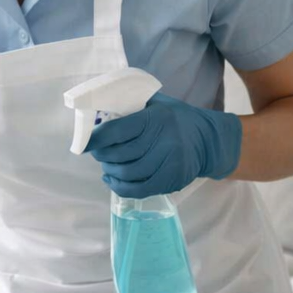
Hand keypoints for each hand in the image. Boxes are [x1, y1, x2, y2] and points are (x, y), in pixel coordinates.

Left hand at [84, 93, 241, 197]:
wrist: (208, 139)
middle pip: (121, 154)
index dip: (96, 139)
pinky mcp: (173, 179)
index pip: (118, 130)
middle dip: (102, 155)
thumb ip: (131, 103)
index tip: (84, 143)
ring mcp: (171, 162)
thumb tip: (96, 105)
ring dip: (110, 171)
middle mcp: (165, 140)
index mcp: (157, 118)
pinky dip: (120, 187)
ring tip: (106, 165)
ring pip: (129, 173)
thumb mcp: (156, 102)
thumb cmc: (174, 117)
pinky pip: (140, 190)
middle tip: (96, 152)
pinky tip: (112, 179)